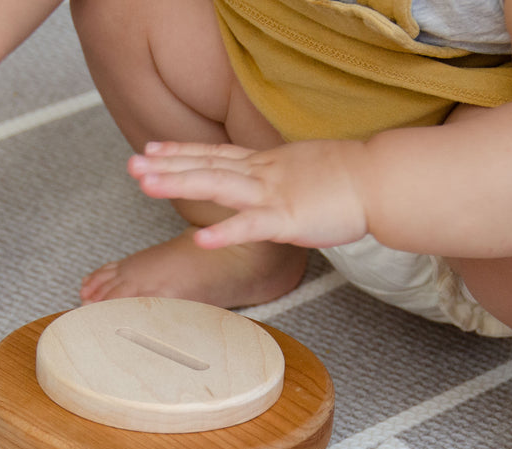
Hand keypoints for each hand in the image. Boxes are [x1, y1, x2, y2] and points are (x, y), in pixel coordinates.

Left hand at [128, 141, 369, 249]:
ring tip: (144, 185)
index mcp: (268, 164)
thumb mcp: (306, 171)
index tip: (151, 148)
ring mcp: (273, 195)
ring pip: (217, 187)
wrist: (380, 180)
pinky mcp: (288, 219)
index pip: (216, 154)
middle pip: (206, 166)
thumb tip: (274, 183)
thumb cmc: (351, 181)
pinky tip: (199, 237)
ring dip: (179, 184)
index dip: (180, 151)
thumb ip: (284, 177)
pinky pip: (250, 227)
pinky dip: (223, 232)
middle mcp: (263, 174)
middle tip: (131, 163)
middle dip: (165, 166)